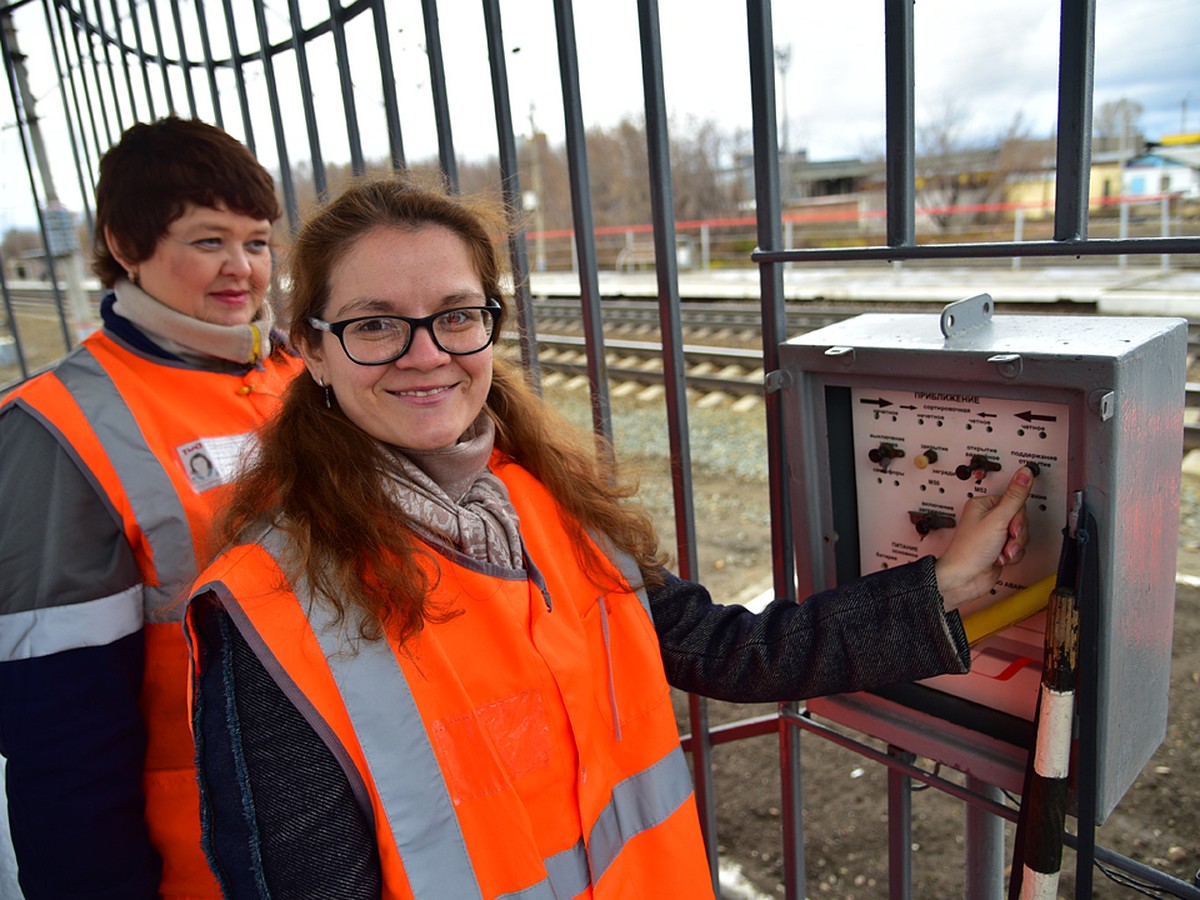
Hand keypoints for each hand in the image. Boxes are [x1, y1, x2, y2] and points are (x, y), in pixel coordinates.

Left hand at [935, 465, 1033, 610]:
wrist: (964, 579)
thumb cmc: (970, 550)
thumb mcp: (997, 520)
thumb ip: (1015, 496)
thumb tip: (1025, 472)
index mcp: (984, 504)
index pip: (1015, 501)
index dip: (1017, 517)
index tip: (1010, 526)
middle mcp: (989, 517)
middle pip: (1020, 519)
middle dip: (1016, 534)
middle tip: (1006, 540)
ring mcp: (995, 534)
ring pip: (1021, 534)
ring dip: (1014, 546)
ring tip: (1001, 552)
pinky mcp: (1000, 548)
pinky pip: (1018, 547)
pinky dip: (1012, 555)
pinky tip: (1000, 559)